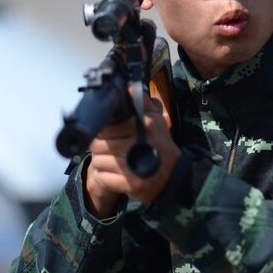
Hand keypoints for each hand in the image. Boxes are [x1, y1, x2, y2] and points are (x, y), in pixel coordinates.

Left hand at [84, 87, 180, 218]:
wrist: (174, 175)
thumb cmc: (160, 146)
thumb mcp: (157, 120)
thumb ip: (143, 103)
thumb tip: (128, 87)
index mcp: (147, 126)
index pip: (108, 126)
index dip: (105, 131)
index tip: (110, 134)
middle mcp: (143, 144)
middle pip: (99, 144)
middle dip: (101, 147)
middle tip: (111, 149)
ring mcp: (138, 166)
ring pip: (98, 161)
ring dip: (102, 163)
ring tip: (114, 162)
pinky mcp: (133, 184)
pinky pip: (103, 178)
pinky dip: (105, 177)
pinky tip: (116, 174)